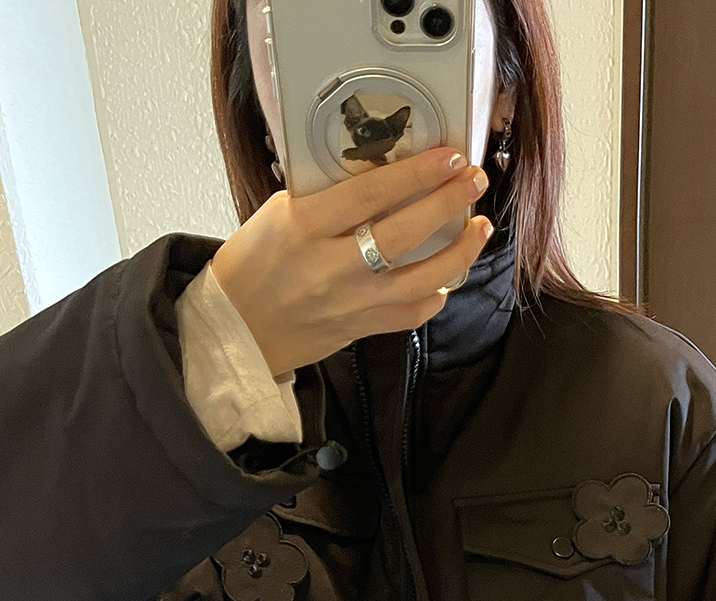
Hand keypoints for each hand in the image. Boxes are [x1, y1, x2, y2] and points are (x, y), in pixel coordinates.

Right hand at [210, 146, 492, 375]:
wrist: (236, 327)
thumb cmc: (255, 264)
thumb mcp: (280, 214)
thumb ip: (328, 196)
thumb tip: (382, 172)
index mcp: (305, 226)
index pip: (371, 193)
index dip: (417, 173)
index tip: (448, 156)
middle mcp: (332, 266)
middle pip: (404, 233)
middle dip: (448, 202)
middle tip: (474, 179)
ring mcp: (352, 302)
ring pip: (421, 279)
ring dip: (458, 251)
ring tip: (479, 227)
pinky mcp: (363, 329)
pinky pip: (413, 314)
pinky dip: (437, 293)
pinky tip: (448, 276)